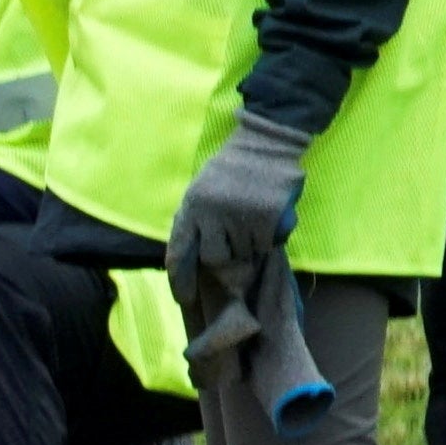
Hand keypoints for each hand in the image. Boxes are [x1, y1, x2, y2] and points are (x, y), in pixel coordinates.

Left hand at [165, 112, 309, 324]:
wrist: (264, 146)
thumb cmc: (229, 170)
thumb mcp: (200, 191)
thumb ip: (195, 220)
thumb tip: (192, 257)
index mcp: (191, 207)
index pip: (179, 252)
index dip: (180, 279)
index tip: (183, 298)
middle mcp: (212, 214)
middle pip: (213, 259)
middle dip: (223, 260)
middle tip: (234, 251)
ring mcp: (239, 216)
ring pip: (242, 253)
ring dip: (248, 246)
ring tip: (251, 224)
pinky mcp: (265, 217)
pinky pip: (264, 245)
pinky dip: (267, 239)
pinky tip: (266, 222)